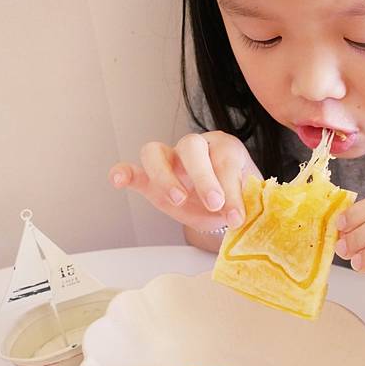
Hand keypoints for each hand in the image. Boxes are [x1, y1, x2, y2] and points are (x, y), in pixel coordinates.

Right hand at [108, 131, 261, 231]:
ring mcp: (171, 159)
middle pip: (191, 147)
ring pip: (156, 152)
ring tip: (178, 199)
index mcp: (225, 147)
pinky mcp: (151, 177)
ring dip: (164, 175)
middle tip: (214, 203)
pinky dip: (124, 172)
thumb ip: (242, 204)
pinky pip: (134, 169)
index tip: (235, 216)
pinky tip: (118, 180)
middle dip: (202, 176)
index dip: (231, 188)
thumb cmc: (235, 196)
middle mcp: (196, 147)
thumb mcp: (245, 200)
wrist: (223, 206)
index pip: (225, 160)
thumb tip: (237, 218)